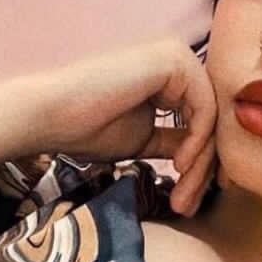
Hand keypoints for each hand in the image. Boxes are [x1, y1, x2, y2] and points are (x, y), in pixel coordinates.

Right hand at [36, 33, 227, 216]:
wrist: (50, 115)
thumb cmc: (85, 128)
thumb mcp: (143, 139)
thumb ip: (173, 142)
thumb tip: (201, 159)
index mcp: (169, 75)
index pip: (201, 121)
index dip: (203, 162)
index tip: (193, 198)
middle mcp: (177, 60)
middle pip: (211, 119)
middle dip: (204, 168)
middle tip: (188, 205)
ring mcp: (177, 56)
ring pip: (211, 117)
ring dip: (200, 163)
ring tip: (181, 196)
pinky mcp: (175, 61)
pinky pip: (204, 109)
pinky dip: (197, 142)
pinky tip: (179, 166)